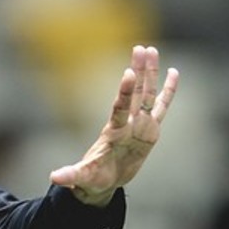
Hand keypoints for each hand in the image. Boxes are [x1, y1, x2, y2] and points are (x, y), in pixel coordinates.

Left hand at [49, 45, 178, 205]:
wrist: (103, 181)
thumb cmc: (92, 178)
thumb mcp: (82, 177)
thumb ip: (71, 175)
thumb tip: (54, 178)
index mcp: (114, 132)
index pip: (120, 108)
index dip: (124, 92)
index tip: (128, 72)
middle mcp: (127, 124)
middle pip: (135, 93)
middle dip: (138, 71)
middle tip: (140, 48)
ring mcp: (140, 124)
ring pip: (147, 94)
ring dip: (150, 73)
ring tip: (151, 50)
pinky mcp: (151, 130)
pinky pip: (162, 107)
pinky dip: (168, 91)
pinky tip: (174, 73)